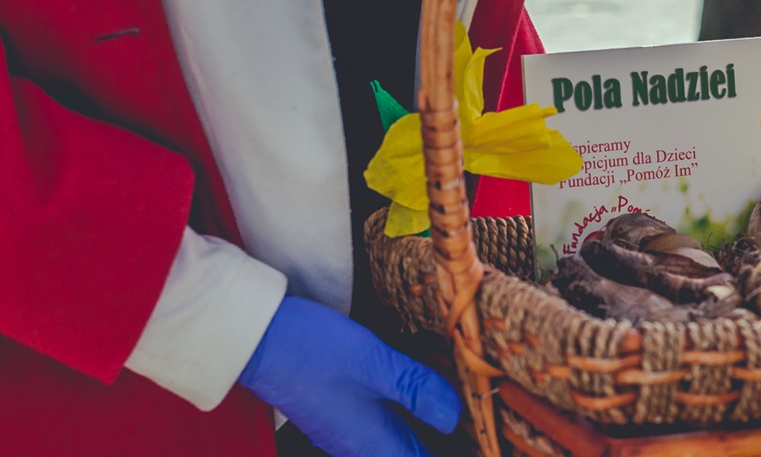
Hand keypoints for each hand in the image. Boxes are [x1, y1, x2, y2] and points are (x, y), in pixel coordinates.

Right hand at [239, 296, 460, 456]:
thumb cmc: (313, 351)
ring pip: (401, 436)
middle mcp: (360, 444)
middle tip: (480, 412)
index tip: (484, 439)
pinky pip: (386, 419)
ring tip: (463, 398)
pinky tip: (426, 384)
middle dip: (448, 437)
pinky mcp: (342, 408)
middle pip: (415, 451)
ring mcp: (349, 428)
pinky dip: (410, 407)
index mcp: (371, 444)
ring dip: (429, 421)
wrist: (254, 338)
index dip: (459, 451)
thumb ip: (416, 389)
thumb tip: (454, 416)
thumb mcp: (375, 364)